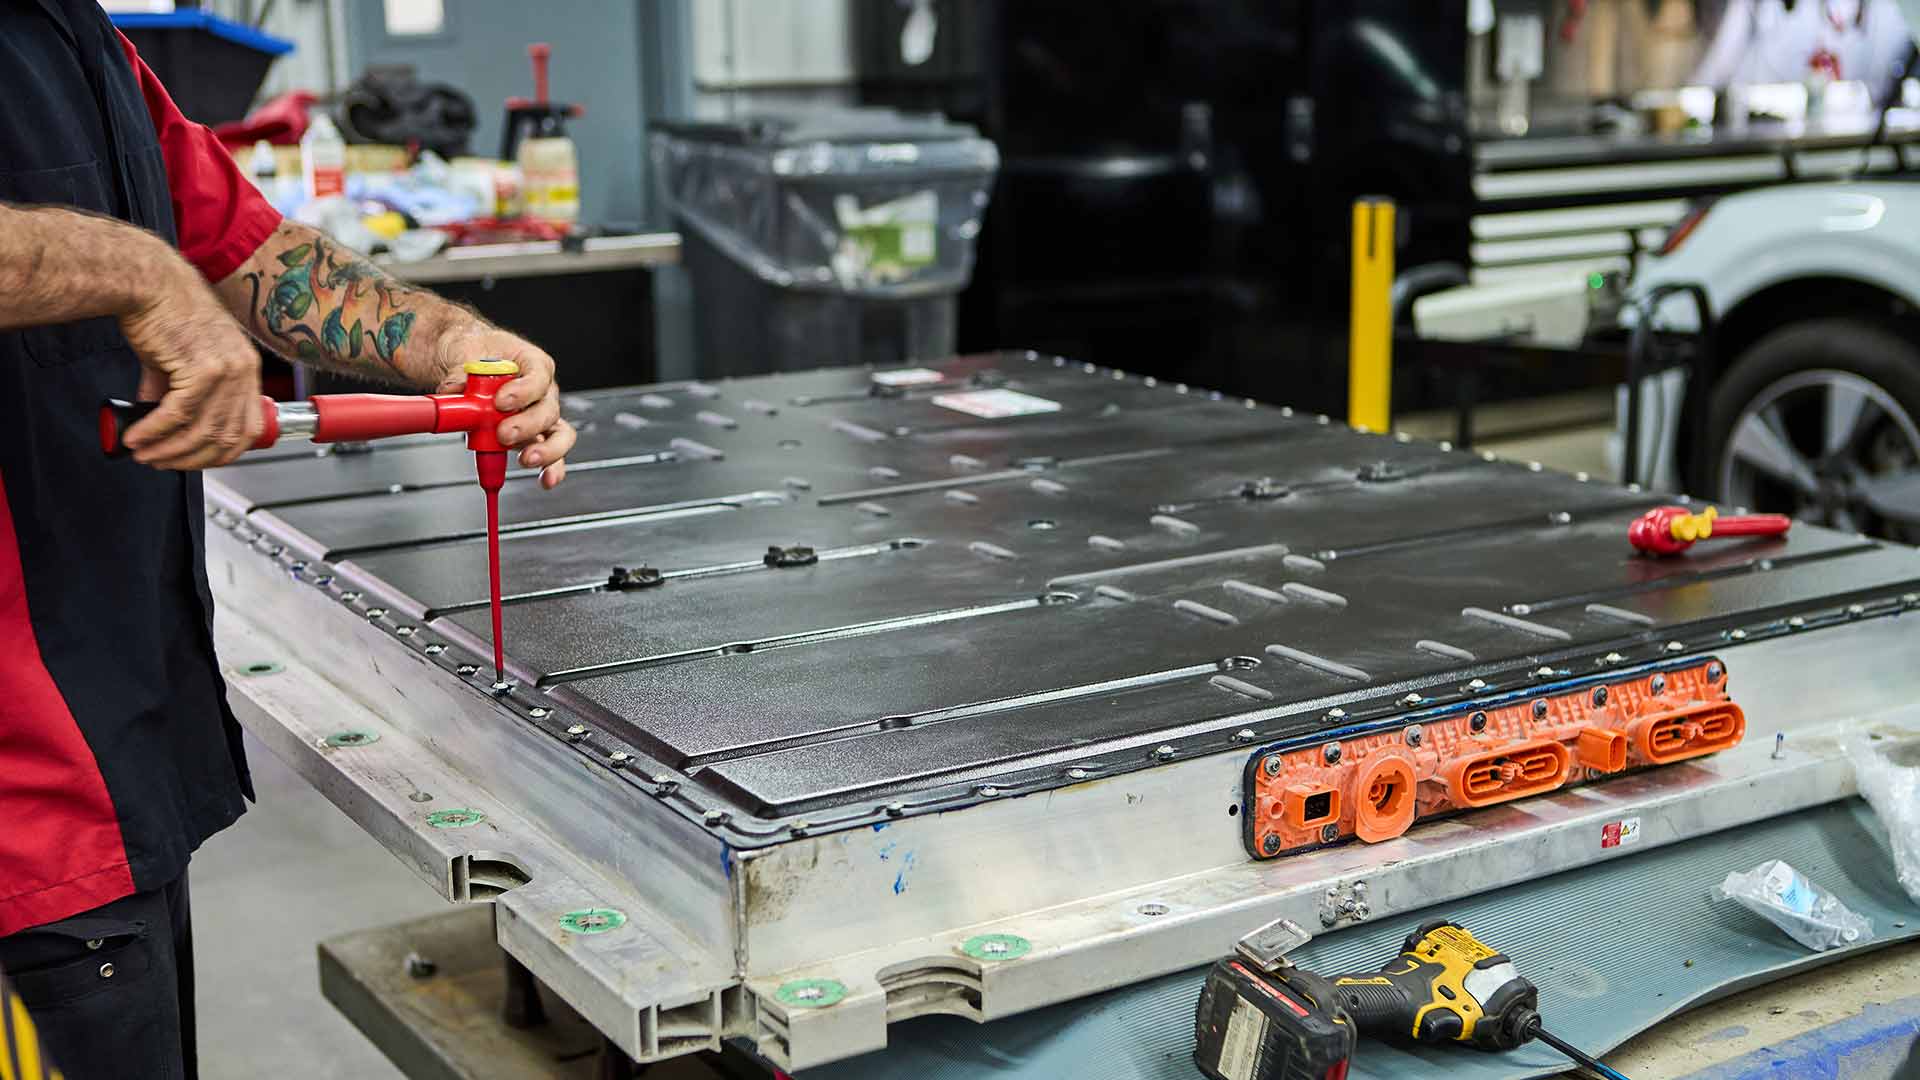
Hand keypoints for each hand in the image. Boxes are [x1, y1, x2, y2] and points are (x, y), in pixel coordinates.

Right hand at [118, 271, 264, 469]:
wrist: (150, 282)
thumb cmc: (166, 313)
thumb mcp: (183, 358)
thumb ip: (179, 393)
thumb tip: (164, 424)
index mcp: (247, 369)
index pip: (248, 429)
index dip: (220, 453)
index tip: (194, 460)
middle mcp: (244, 371)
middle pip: (225, 437)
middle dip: (191, 459)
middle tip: (161, 462)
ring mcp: (227, 370)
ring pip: (201, 431)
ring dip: (168, 449)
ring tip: (143, 453)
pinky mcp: (202, 368)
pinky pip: (178, 415)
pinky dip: (154, 432)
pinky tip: (136, 437)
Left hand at [433, 324, 575, 487]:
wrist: (467, 359)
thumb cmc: (474, 350)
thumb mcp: (462, 352)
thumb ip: (458, 373)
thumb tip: (454, 390)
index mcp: (532, 364)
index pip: (538, 377)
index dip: (523, 391)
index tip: (500, 402)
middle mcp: (542, 391)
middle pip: (548, 410)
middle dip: (528, 425)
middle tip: (504, 434)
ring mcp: (540, 416)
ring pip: (558, 434)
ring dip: (545, 450)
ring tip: (526, 458)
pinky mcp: (534, 436)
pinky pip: (551, 454)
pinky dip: (550, 468)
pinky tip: (544, 479)